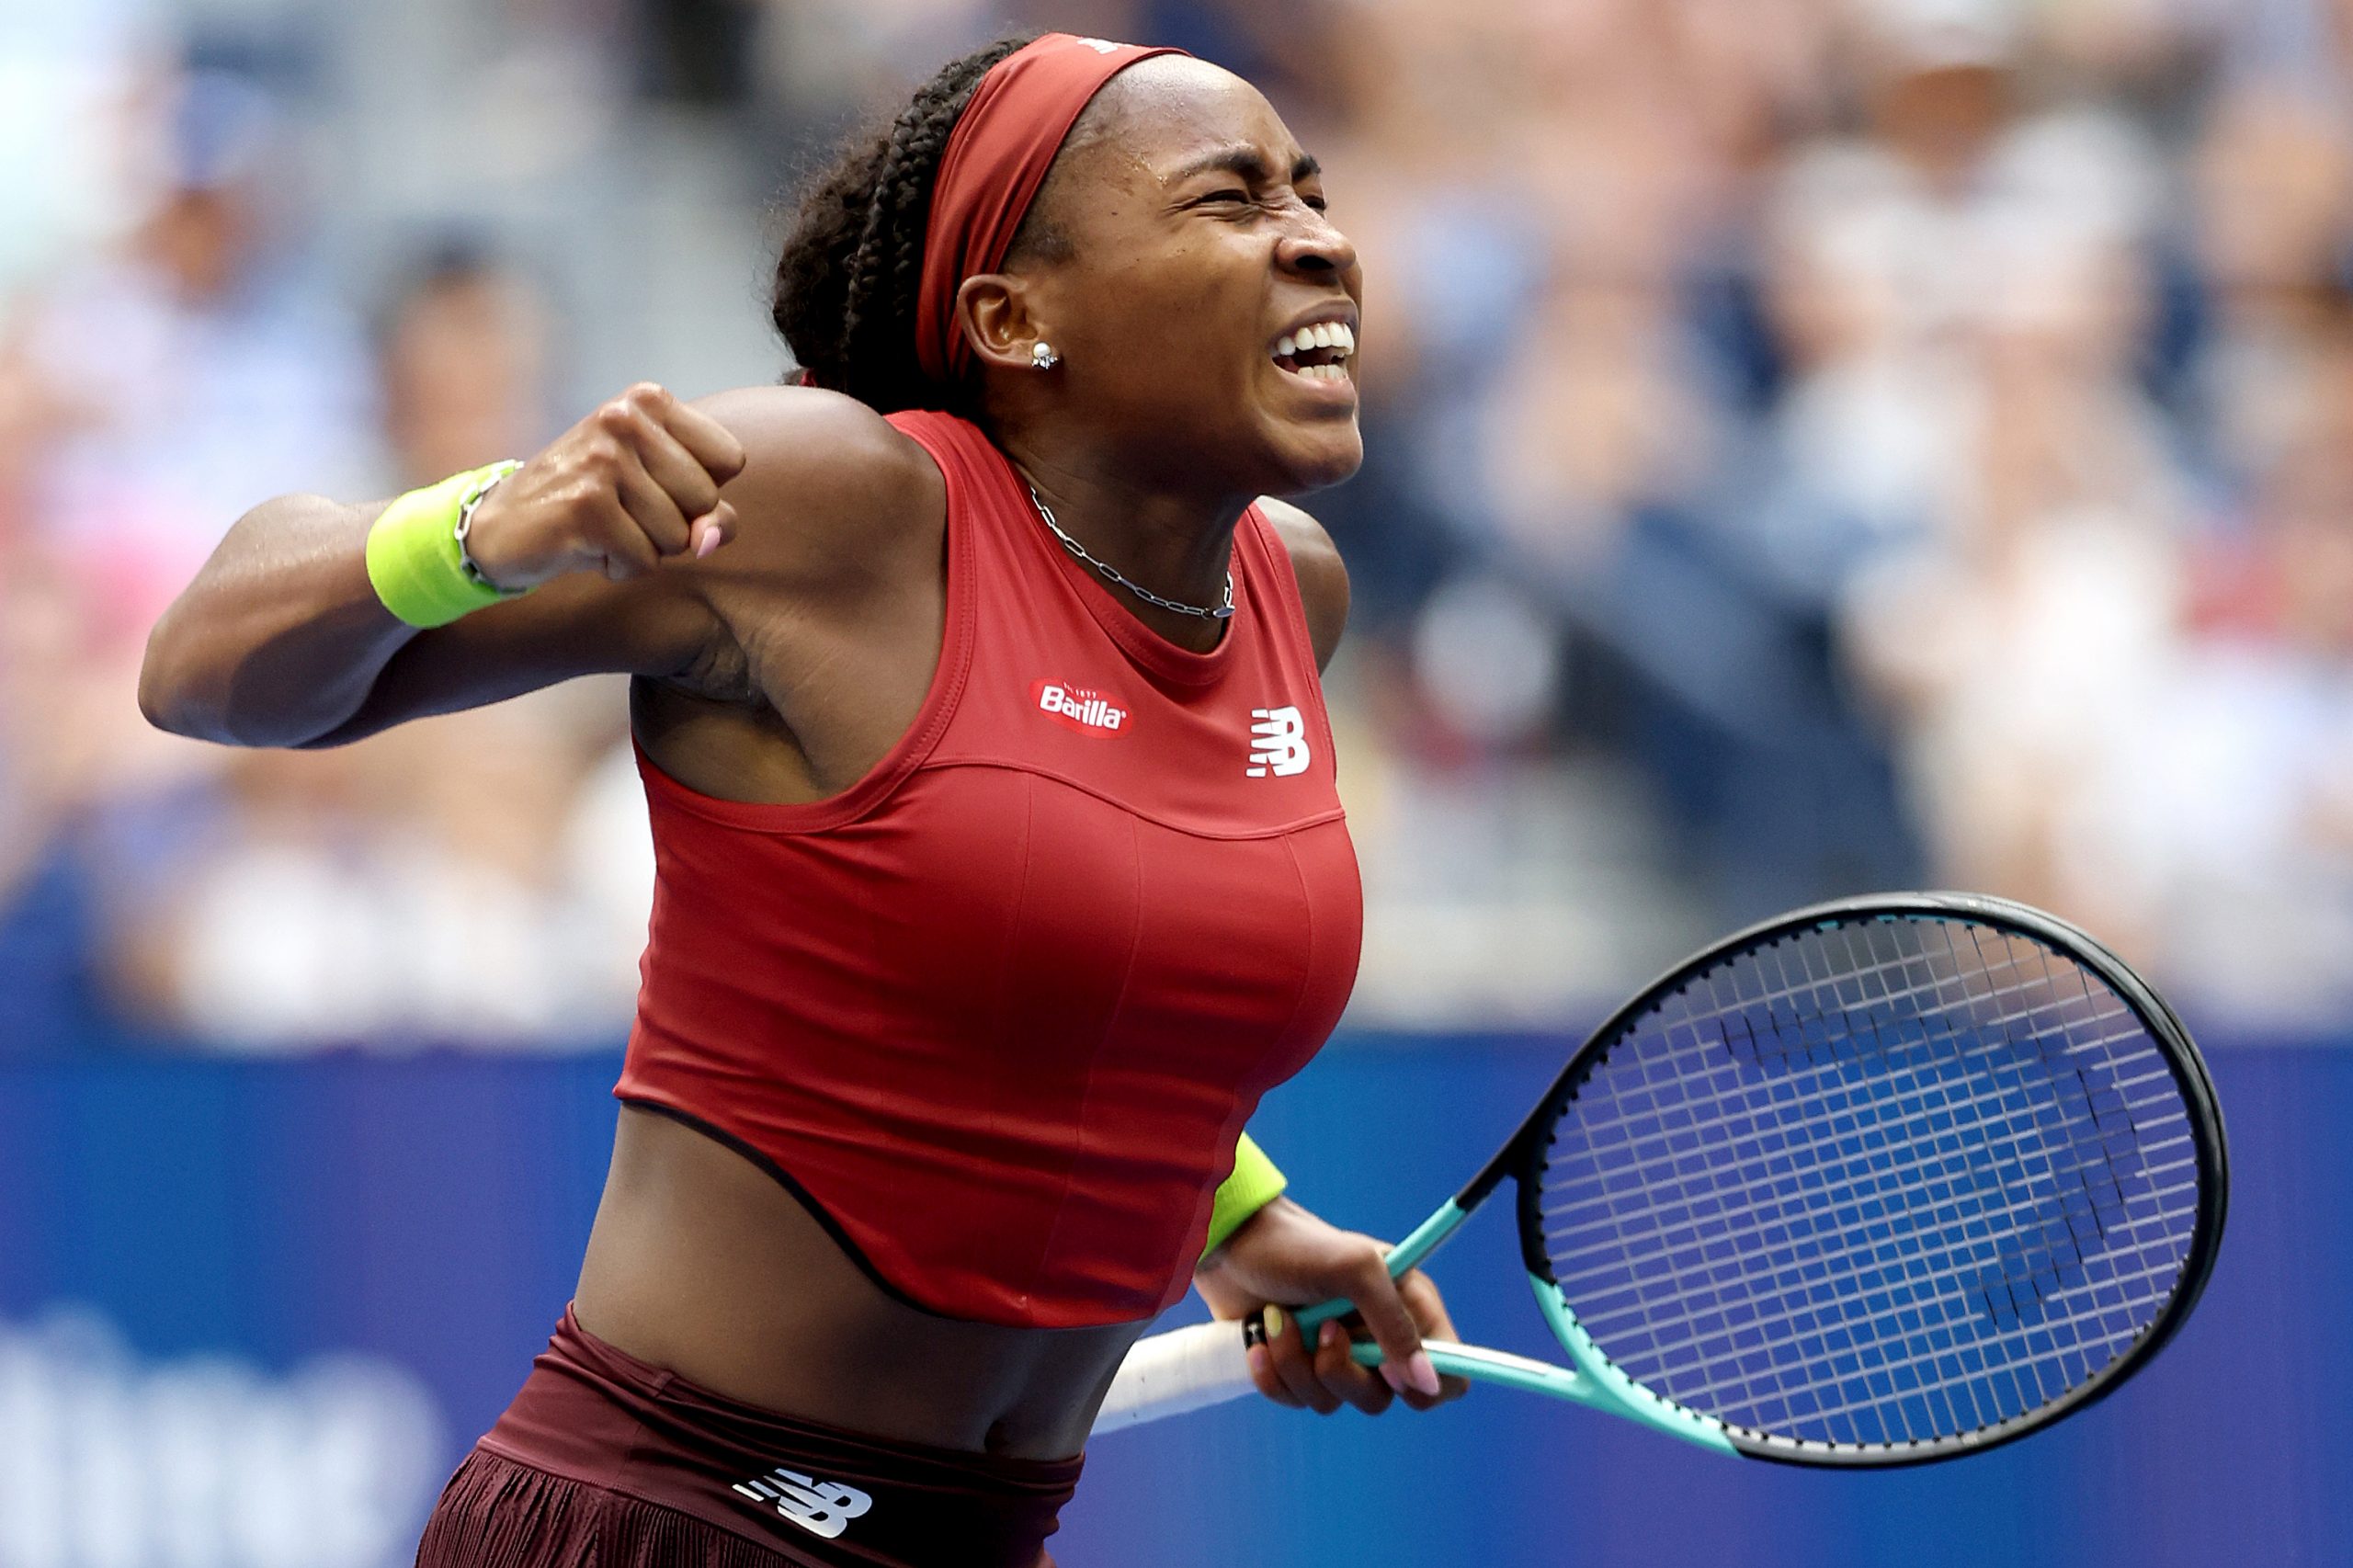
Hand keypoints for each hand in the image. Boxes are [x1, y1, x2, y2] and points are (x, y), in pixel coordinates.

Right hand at [462, 382, 748, 588]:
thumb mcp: (660, 495)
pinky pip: (643, 560)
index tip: (653, 484)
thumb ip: (712, 514)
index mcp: (648, 401)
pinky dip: (620, 567)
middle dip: (673, 523)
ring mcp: (602, 460)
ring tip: (602, 526)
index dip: (701, 490)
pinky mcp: (586, 507)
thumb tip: (708, 540)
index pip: (730, 459)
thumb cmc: (592, 506)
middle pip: (706, 500)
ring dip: (644, 548)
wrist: (500, 527)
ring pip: (677, 536)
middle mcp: (623, 418)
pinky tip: (586, 545)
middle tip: (620, 510)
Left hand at [1193, 1197, 1468, 1416]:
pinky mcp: (1298, 1366)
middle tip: (1324, 1330)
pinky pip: (1297, 1400)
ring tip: (1279, 1320)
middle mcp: (1376, 1335)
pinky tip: (1259, 1342)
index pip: (1449, 1372)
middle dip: (1344, 1370)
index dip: (1425, 1385)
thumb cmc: (1296, 1245)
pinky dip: (1274, 1376)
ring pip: (1336, 1402)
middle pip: (1386, 1397)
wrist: (1228, 1243)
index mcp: (1406, 1307)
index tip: (1387, 1369)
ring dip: (1300, 1365)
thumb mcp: (1355, 1270)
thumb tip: (1428, 1383)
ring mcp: (1336, 1353)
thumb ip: (1396, 1324)